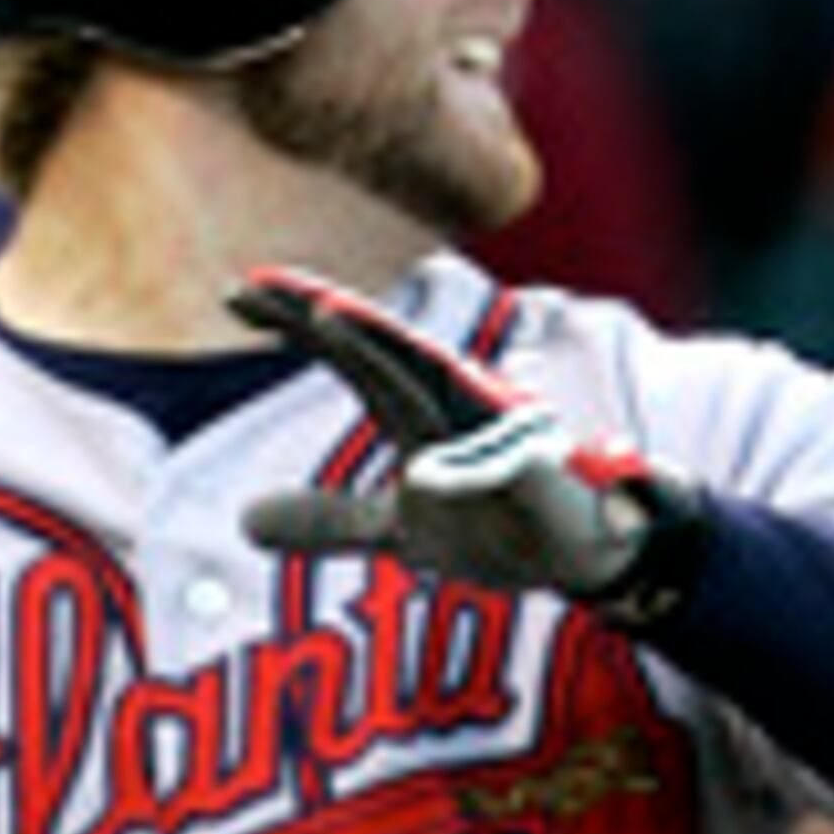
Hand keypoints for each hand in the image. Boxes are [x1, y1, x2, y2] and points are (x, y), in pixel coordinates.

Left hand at [232, 267, 700, 617]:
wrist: (597, 552)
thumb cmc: (501, 527)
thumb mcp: (400, 531)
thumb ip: (327, 521)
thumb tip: (243, 521)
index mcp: (425, 414)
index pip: (355, 358)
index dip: (299, 322)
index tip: (236, 291)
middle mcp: (462, 408)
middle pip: (386, 352)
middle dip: (329, 314)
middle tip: (262, 281)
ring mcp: (504, 437)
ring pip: (440, 385)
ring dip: (385, 350)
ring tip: (330, 313)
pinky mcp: (543, 482)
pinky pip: (503, 475)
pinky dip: (469, 474)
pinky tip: (428, 478)